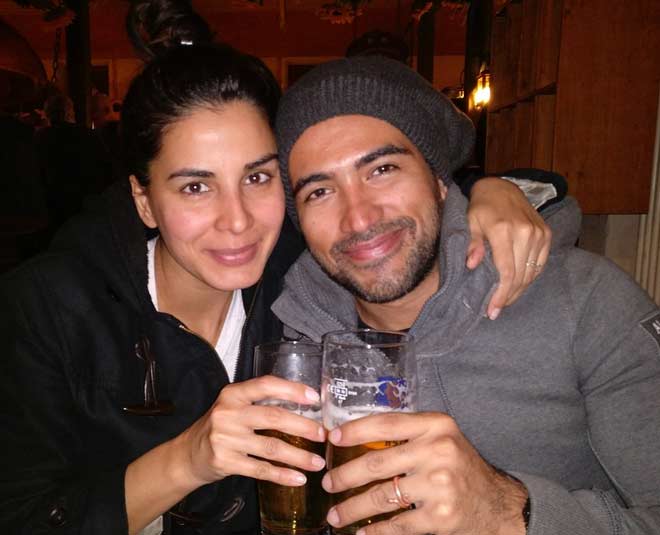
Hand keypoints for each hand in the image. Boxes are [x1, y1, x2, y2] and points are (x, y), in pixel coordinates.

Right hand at [176, 375, 325, 487]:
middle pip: (273, 417)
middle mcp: (228, 413)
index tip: (315, 398)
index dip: (292, 390)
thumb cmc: (220, 427)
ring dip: (299, 456)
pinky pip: (261, 469)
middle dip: (303, 426)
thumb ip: (260, 402)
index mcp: (233, 394)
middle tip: (322, 434)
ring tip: (318, 462)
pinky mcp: (225, 462)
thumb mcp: (234, 406)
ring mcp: (226, 438)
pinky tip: (298, 478)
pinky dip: (283, 475)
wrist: (187, 455)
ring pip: (271, 447)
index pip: (266, 385)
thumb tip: (304, 404)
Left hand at [322, 412, 526, 534]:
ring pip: (381, 497)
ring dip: (351, 508)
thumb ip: (408, 433)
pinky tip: (362, 532)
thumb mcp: (441, 437)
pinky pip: (396, 524)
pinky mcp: (440, 516)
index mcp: (436, 425)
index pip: (385, 423)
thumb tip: (356, 436)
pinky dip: (375, 530)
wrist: (496, 503)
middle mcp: (438, 451)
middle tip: (327, 482)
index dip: (354, 430)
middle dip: (344, 476)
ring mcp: (439, 484)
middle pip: (376, 463)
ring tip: (335, 514)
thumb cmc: (459, 466)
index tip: (332, 439)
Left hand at [466, 177, 550, 319]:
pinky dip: (529, 278)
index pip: (506, 272)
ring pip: (531, 273)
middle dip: (507, 297)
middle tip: (495, 310)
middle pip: (520, 276)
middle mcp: (526, 233)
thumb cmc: (481, 208)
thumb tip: (471, 265)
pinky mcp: (547, 234)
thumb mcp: (469, 222)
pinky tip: (517, 286)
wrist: (501, 187)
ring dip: (518, 290)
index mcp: (504, 231)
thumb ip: (472, 243)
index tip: (492, 310)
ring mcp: (539, 234)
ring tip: (504, 301)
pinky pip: (540, 264)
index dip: (500, 295)